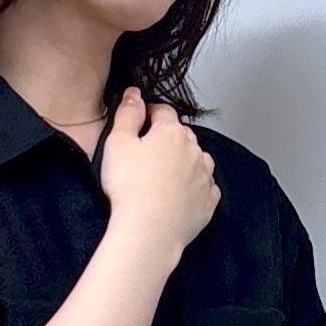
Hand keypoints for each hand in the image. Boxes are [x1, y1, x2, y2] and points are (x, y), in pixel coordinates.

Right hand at [100, 88, 220, 263]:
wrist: (149, 231)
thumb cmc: (130, 190)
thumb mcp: (117, 143)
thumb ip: (127, 114)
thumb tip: (134, 94)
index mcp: (171, 132)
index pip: (163, 111)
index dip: (149, 115)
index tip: (141, 123)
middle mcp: (194, 150)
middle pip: (182, 136)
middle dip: (167, 141)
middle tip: (147, 158)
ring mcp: (204, 176)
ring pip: (197, 160)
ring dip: (185, 163)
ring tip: (164, 179)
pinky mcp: (208, 202)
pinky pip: (205, 188)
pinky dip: (195, 188)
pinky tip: (179, 196)